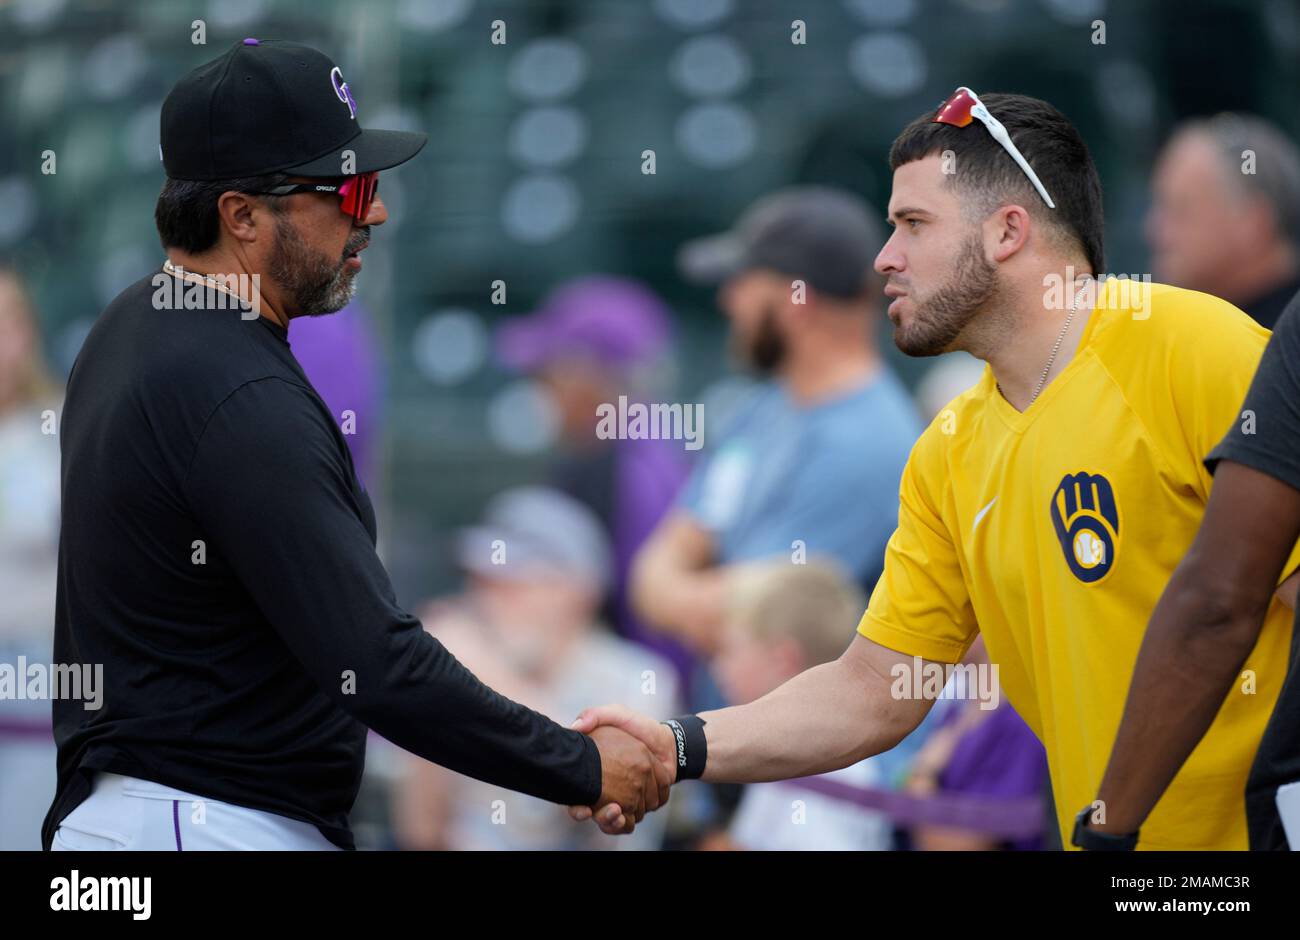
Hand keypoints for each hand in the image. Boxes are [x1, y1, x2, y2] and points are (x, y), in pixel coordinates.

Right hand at [570, 704, 677, 833]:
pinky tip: (626, 817)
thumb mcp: (617, 715)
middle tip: (599, 811)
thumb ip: (596, 715)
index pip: (575, 794)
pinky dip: (624, 824)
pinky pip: (627, 823)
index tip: (582, 807)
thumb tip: (574, 727)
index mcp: (594, 770)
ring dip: (609, 821)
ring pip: (607, 821)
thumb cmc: (639, 728)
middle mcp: (604, 788)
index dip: (575, 805)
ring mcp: (621, 800)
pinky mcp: (637, 807)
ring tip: (616, 813)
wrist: (668, 744)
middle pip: (590, 812)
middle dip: (595, 815)